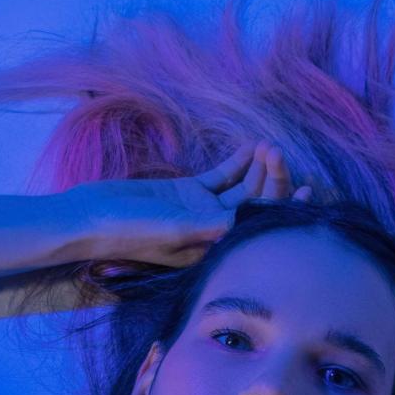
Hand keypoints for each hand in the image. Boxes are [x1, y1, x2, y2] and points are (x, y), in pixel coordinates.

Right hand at [64, 141, 311, 267]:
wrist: (89, 217)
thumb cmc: (128, 230)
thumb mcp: (174, 228)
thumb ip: (211, 225)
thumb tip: (251, 222)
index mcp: (214, 249)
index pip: (257, 230)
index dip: (283, 212)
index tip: (305, 193)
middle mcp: (213, 232)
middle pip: (254, 207)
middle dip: (272, 183)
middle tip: (282, 155)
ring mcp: (201, 211)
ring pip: (240, 190)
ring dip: (256, 169)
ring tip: (268, 146)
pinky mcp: (187, 193)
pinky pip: (221, 177)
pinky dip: (236, 163)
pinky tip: (251, 146)